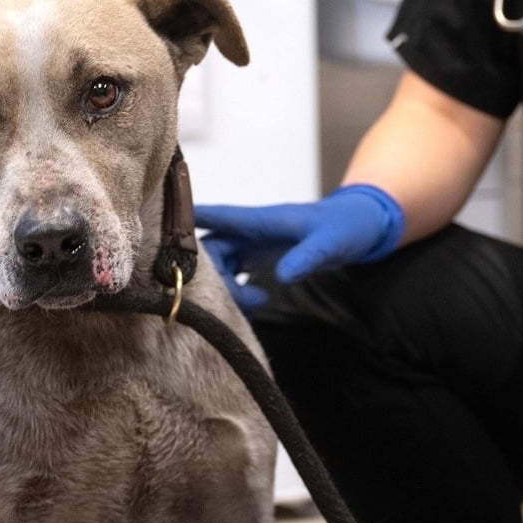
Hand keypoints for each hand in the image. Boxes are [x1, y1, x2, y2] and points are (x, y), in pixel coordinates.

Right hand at [195, 184, 404, 311]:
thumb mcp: (331, 243)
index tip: (159, 231)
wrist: (363, 227)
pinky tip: (256, 303)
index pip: (217, 217)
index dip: (186, 222)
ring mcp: (254, 244)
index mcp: (261, 220)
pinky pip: (236, 273)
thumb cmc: (347, 226)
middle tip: (228, 298)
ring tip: (253, 304)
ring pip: (222, 264)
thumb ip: (307, 257)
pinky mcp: (261, 258)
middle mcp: (251, 231)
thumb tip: (281, 276)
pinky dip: (238, 290)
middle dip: (211, 274)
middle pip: (212, 249)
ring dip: (227, 286)